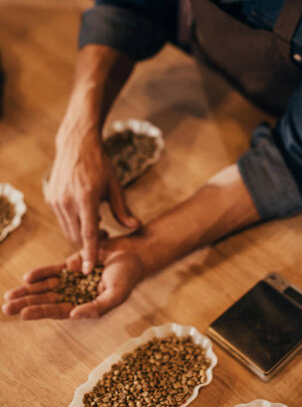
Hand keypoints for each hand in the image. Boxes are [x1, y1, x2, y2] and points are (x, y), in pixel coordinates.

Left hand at [2, 237, 142, 318]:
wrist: (133, 253)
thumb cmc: (127, 277)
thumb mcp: (115, 295)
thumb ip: (96, 308)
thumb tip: (73, 316)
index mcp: (84, 306)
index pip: (58, 311)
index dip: (41, 312)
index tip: (23, 314)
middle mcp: (75, 294)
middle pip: (47, 300)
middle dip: (27, 304)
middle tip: (7, 308)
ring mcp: (72, 279)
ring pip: (46, 287)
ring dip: (28, 291)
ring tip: (9, 297)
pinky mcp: (73, 263)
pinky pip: (53, 270)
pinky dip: (40, 274)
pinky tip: (27, 277)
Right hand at [45, 126, 140, 273]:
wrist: (77, 145)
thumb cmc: (100, 165)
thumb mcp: (115, 186)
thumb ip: (123, 210)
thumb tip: (136, 227)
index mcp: (86, 198)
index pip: (88, 234)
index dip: (89, 254)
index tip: (89, 270)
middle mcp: (68, 201)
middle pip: (77, 236)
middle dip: (89, 242)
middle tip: (104, 235)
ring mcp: (56, 200)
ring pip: (68, 229)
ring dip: (81, 232)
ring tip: (95, 222)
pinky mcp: (50, 198)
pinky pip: (62, 219)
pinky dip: (73, 221)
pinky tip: (83, 211)